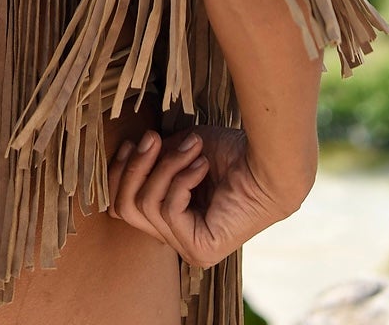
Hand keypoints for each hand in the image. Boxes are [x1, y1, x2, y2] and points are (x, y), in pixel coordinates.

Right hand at [106, 120, 309, 268]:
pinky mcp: (200, 250)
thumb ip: (153, 160)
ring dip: (167, 166)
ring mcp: (188, 249)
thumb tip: (125, 154)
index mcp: (170, 218)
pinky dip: (183, 179)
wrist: (268, 163)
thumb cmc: (232, 153)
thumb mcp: (179, 151)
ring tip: (194, 147)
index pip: (122, 205)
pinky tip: (204, 166)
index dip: (120, 172)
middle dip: (136, 166)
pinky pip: (169, 209)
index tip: (133, 140)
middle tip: (154, 138)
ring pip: (146, 203)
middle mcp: (176, 238)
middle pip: (124, 207)